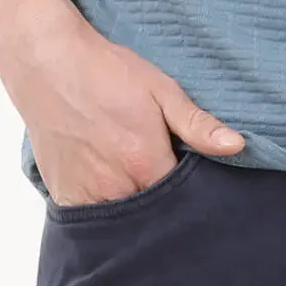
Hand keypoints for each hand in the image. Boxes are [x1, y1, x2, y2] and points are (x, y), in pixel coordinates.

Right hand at [0, 4, 245, 205]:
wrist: (48, 61)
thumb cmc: (106, 71)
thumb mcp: (160, 89)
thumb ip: (197, 124)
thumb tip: (238, 146)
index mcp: (145, 163)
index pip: (183, 201)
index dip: (193, 195)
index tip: (195, 184)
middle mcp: (114, 188)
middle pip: (152, 217)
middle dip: (164, 210)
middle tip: (167, 185)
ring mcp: (85, 196)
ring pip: (122, 224)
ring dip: (134, 212)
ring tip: (138, 187)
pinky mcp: (62, 196)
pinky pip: (90, 222)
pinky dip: (104, 213)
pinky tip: (111, 192)